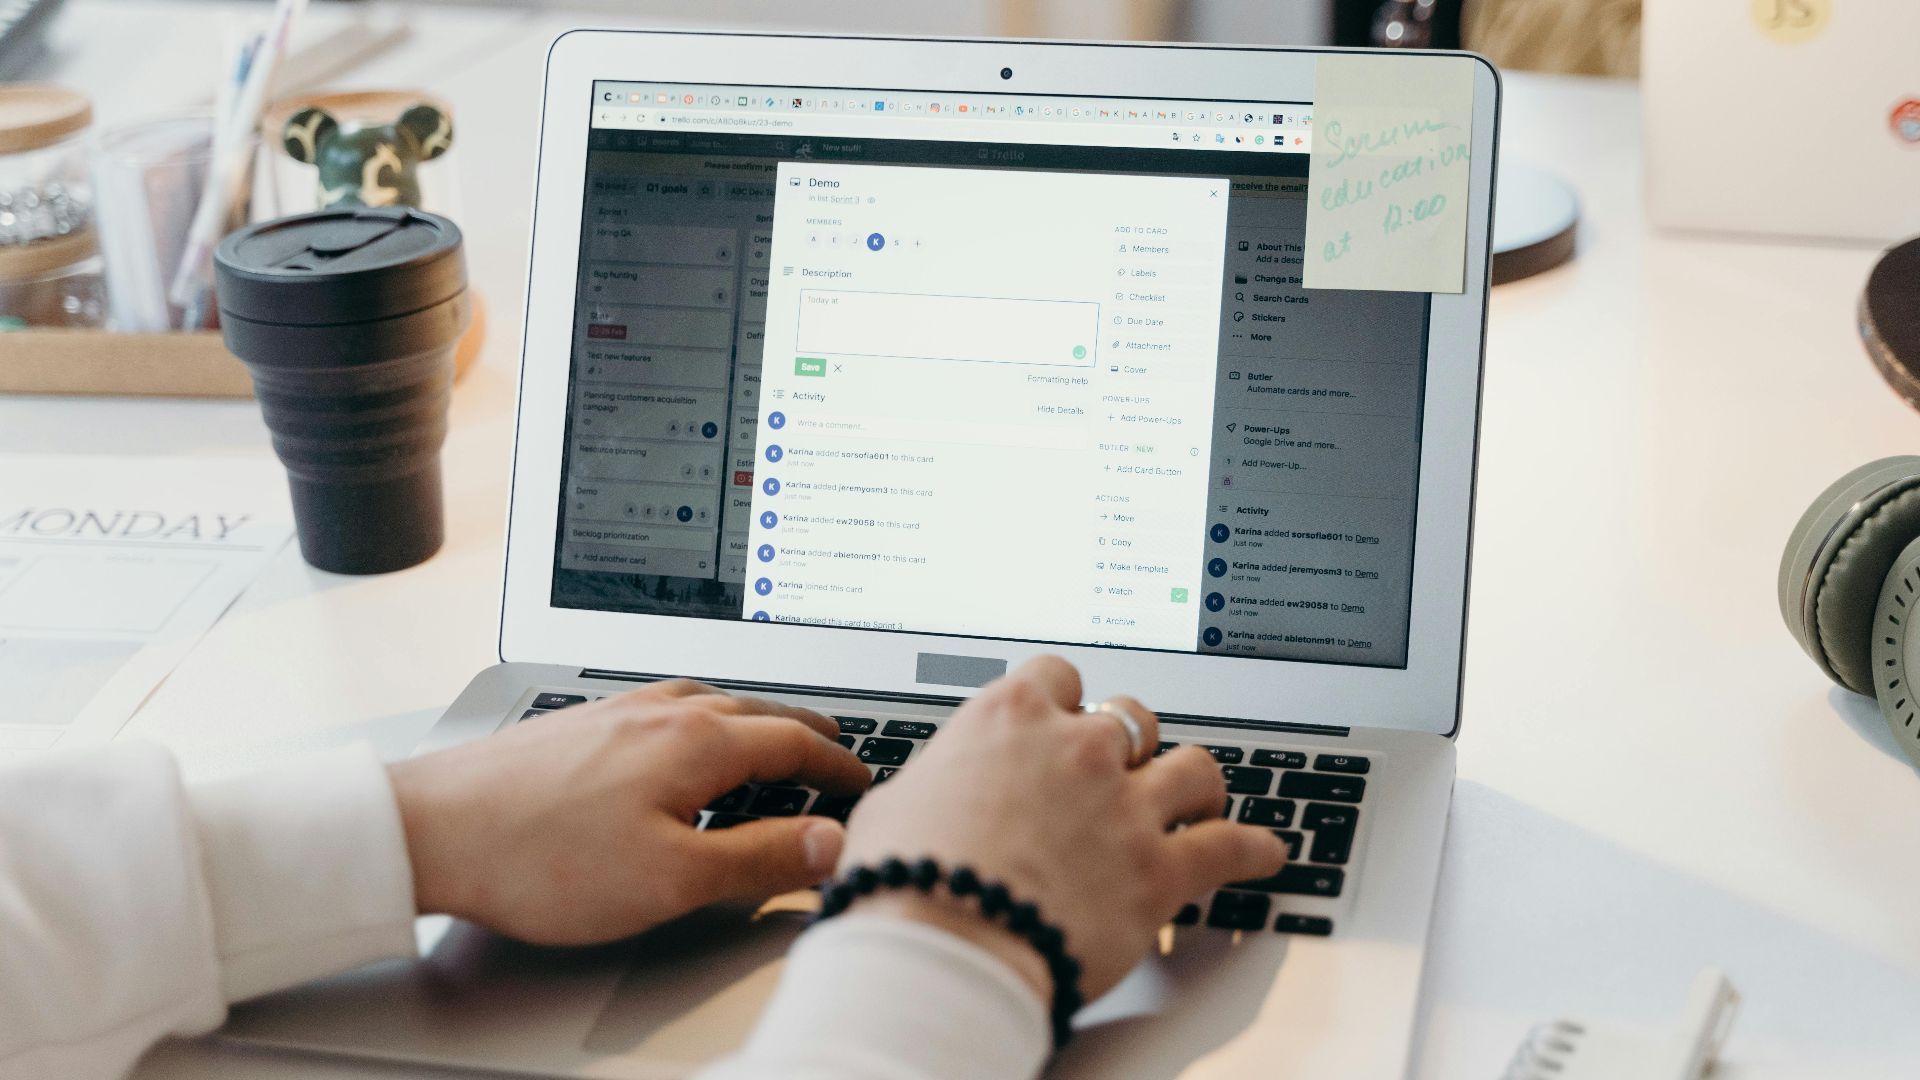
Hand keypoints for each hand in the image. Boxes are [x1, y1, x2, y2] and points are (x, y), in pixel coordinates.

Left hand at [386, 680, 868, 944]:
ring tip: (770, 737)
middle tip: (837, 749)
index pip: (795, 744)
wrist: (428, 828)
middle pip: (758, 710)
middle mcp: (663, 711)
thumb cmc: (542, 859)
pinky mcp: (578, 721)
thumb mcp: (672, 880)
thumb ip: (761, 859)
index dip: (839, 766)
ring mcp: (616, 710)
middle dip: (805, 732)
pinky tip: (682, 735)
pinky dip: (704, 718)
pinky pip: (666, 705)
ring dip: (755, 719)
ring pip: (710, 701)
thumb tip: (834, 842)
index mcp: (698, 742)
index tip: (865, 783)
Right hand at [838, 656, 1288, 1002]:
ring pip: (1194, 768)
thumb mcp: (895, 805)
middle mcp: (1078, 748)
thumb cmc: (906, 878)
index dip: (1063, 700)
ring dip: (1194, 785)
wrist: (943, 946)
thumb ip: (934, 781)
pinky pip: (1231, 847)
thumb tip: (928, 793)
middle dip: (1129, 743)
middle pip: (1131, 716)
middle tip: (1120, 770)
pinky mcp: (1161, 870)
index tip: (1063, 718)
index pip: (1058, 675)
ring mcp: (1127, 805)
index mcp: (1011, 717)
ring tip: (1194, 800)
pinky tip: (1264, 852)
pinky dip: (1253, 850)